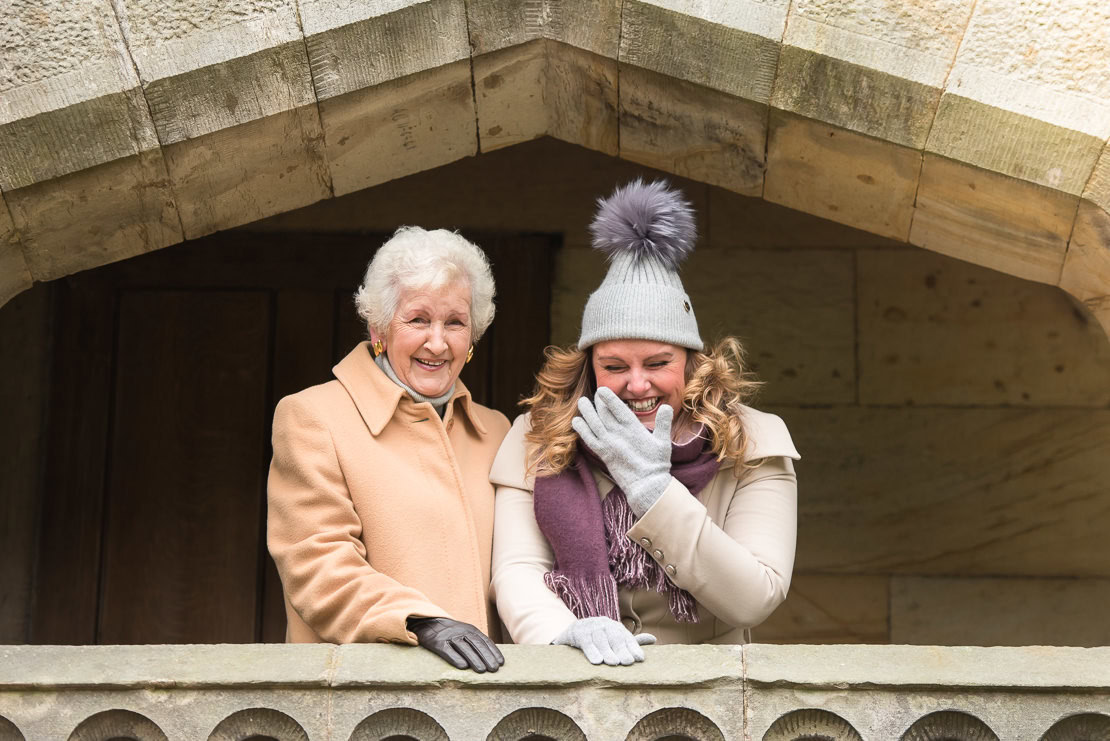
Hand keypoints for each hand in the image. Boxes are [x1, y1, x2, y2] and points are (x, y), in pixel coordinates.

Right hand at [408, 617, 503, 672]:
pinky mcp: (437, 642)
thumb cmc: (450, 633)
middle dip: (486, 657)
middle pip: (476, 644)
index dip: (493, 652)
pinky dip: (455, 658)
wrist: (427, 622)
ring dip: (474, 659)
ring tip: (482, 671)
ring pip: (464, 648)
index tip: (501, 663)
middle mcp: (461, 631)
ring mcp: (449, 636)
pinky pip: (447, 650)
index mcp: (470, 629)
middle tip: (494, 669)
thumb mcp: (464, 633)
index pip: (485, 640)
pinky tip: (463, 667)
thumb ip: (476, 642)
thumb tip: (491, 658)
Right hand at [552, 616, 656, 665]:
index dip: (633, 647)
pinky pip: (585, 641)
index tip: (639, 659)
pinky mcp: (577, 631)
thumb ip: (630, 642)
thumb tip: (654, 639)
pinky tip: (596, 661)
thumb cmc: (596, 640)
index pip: (625, 637)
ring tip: (613, 663)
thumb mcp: (614, 640)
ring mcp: (589, 626)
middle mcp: (603, 623)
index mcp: (614, 626)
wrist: (570, 633)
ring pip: (600, 639)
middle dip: (621, 650)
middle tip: (627, 662)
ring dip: (607, 651)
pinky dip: (591, 651)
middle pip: (614, 636)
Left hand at [571, 386, 672, 516]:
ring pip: (594, 424)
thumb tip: (666, 406)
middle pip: (604, 413)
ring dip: (587, 412)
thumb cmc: (657, 464)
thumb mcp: (664, 442)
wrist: (646, 486)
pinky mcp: (603, 455)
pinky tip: (577, 422)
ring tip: (582, 402)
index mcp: (633, 429)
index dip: (609, 398)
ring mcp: (609, 445)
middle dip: (598, 402)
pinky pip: (589, 439)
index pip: (618, 409)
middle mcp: (618, 435)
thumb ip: (664, 423)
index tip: (602, 390)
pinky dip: (582, 429)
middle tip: (595, 395)